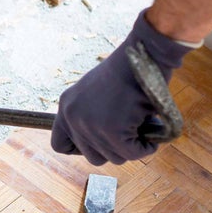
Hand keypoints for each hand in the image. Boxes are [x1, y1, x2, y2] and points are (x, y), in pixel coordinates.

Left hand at [51, 10, 194, 165]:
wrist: (143, 54)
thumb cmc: (127, 71)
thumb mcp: (96, 92)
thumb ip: (91, 115)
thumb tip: (103, 145)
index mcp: (66, 106)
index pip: (60, 145)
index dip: (81, 149)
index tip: (101, 143)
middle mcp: (73, 117)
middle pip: (92, 157)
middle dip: (114, 148)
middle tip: (129, 131)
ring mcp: (91, 125)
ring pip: (114, 158)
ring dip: (132, 146)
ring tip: (141, 123)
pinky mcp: (112, 131)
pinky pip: (132, 154)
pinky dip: (146, 146)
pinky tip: (152, 128)